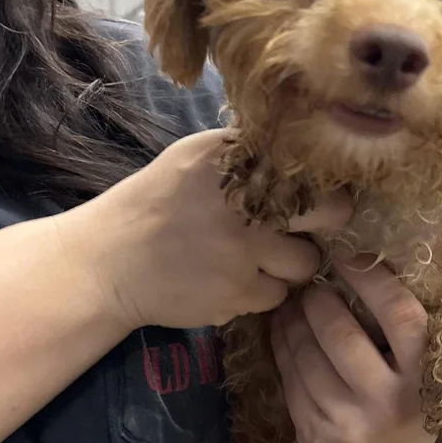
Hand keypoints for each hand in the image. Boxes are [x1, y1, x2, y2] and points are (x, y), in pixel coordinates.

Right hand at [53, 128, 352, 330]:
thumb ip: (246, 150)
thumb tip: (295, 147)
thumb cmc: (155, 201)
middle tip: (308, 227)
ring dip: (291, 262)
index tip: (320, 193)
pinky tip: (236, 279)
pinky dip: (263, 291)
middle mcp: (251, 202)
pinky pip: (277, 295)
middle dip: (329, 222)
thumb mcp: (196, 156)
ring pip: (307, 263)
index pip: (313, 168)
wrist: (110, 260)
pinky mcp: (239, 294)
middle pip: (331, 213)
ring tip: (263, 257)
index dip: (326, 184)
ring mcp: (248, 252)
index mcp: (241, 160)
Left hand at [271, 254, 433, 442]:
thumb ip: (415, 320)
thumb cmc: (427, 398)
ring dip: (293, 322)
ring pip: (306, 359)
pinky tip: (283, 332)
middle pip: (340, 335)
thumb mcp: (436, 361)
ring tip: (292, 304)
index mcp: (427, 377)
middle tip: (313, 284)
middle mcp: (389, 405)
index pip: (397, 314)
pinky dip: (282, 350)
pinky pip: (290, 384)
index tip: (348, 257)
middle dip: (318, 300)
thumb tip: (377, 264)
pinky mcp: (318, 441)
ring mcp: (349, 427)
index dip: (369, 279)